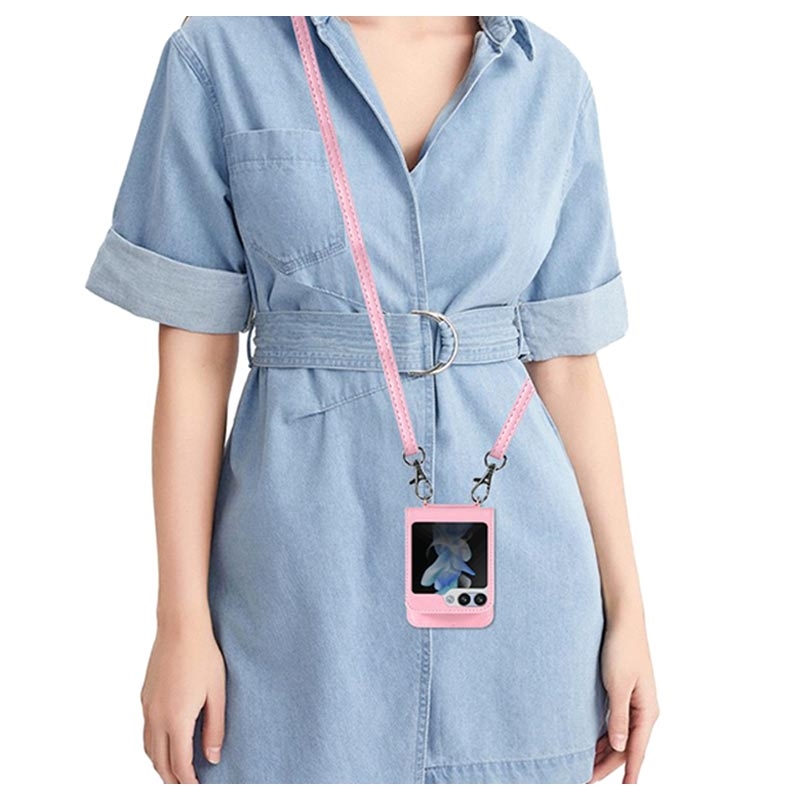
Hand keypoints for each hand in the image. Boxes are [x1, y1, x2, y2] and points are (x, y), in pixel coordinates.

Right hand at [140, 623, 225, 782]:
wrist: (180, 626)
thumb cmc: (203, 655)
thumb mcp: (217, 693)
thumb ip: (215, 727)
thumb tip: (212, 757)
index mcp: (176, 719)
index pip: (179, 765)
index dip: (188, 783)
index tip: (198, 789)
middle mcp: (156, 717)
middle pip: (159, 762)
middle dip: (172, 780)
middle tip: (186, 787)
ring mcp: (147, 706)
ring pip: (148, 748)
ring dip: (160, 764)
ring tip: (175, 772)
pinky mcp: (145, 696)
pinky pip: (146, 731)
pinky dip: (154, 746)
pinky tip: (166, 742)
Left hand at [589, 618, 658, 783]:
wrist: (622, 620)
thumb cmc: (621, 648)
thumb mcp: (618, 684)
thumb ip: (619, 717)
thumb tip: (621, 747)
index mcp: (647, 711)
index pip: (637, 751)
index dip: (629, 773)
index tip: (625, 792)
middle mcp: (644, 710)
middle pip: (627, 748)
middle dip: (607, 766)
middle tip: (584, 780)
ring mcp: (635, 702)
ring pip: (620, 737)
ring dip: (604, 752)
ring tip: (583, 766)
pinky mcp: (624, 693)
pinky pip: (615, 723)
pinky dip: (603, 736)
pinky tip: (590, 743)